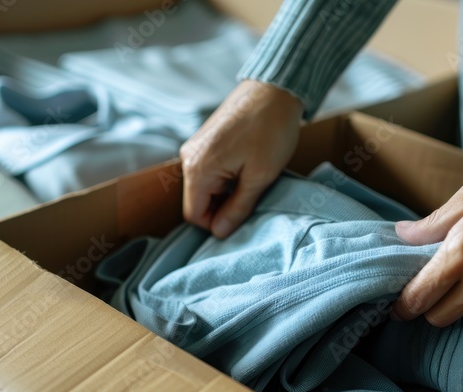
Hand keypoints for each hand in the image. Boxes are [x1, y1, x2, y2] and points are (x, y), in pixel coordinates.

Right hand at [180, 80, 303, 237]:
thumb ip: (237, 207)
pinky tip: (247, 168)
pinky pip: (208, 170)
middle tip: (253, 199)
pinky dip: (225, 177)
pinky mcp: (204, 140)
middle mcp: (188, 158)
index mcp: (198, 169)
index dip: (217, 224)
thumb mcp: (260, 175)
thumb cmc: (271, 130)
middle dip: (222, 207)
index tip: (243, 217)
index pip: (194, 216)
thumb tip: (220, 232)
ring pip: (204, 186)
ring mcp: (195, 146)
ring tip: (253, 180)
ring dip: (226, 192)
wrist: (274, 88)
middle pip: (197, 201)